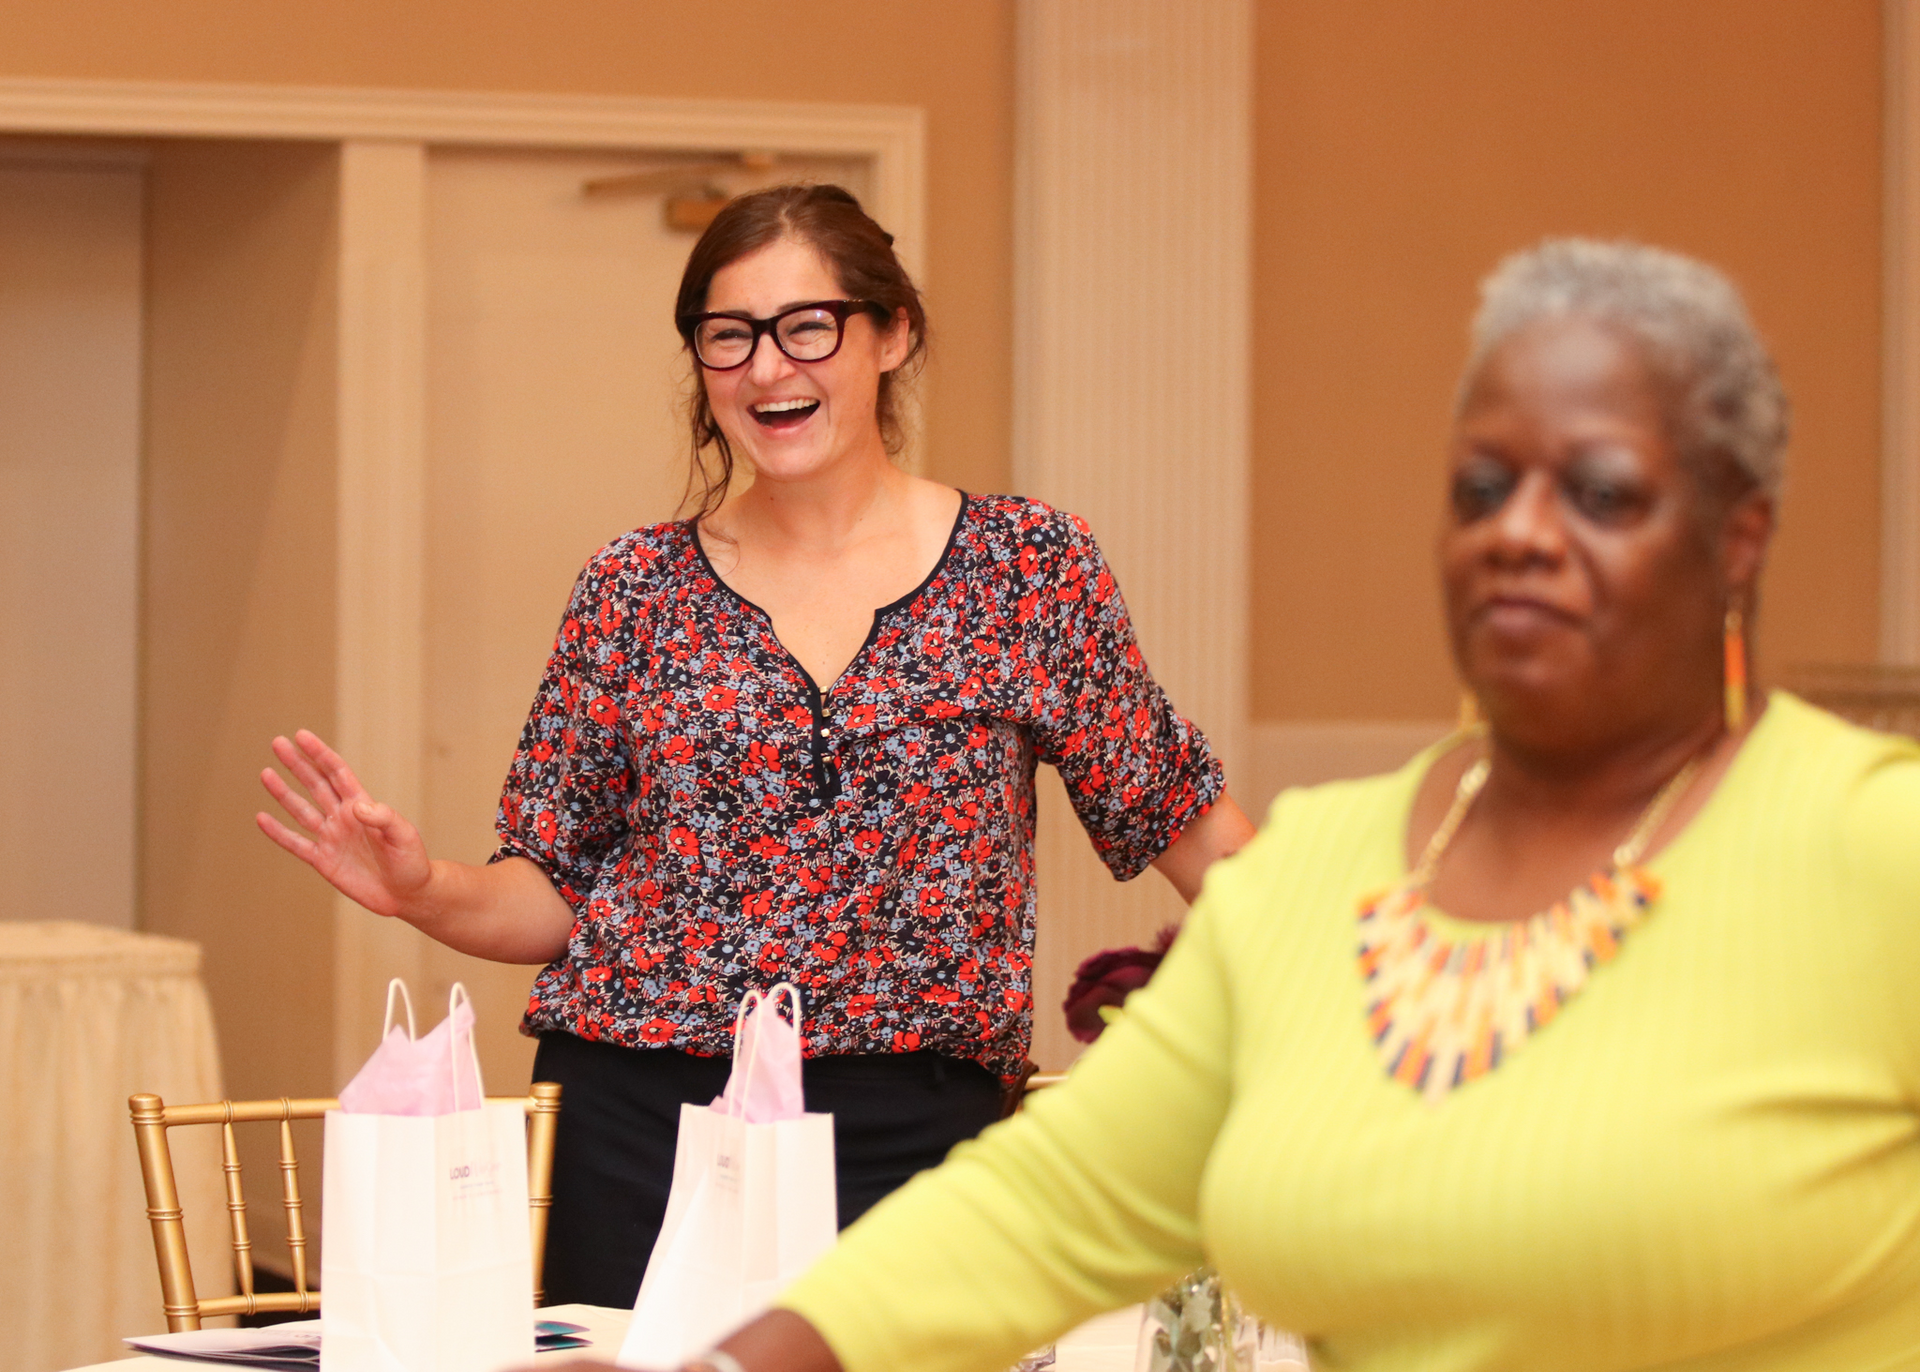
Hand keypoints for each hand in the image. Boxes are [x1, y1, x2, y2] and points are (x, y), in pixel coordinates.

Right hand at [257, 729, 432, 918]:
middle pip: (315, 784)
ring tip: (265, 773)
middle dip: (297, 764)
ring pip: (301, 810)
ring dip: (283, 793)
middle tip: (278, 742)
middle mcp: (343, 817)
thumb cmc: (412, 862)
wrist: (407, 894)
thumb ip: (383, 818)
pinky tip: (262, 818)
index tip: (302, 736)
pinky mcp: (323, 861)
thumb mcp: (404, 836)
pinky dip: (278, 832)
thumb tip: (355, 806)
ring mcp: (331, 838)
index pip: (337, 773)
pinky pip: (296, 844)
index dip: (320, 754)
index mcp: (363, 805)